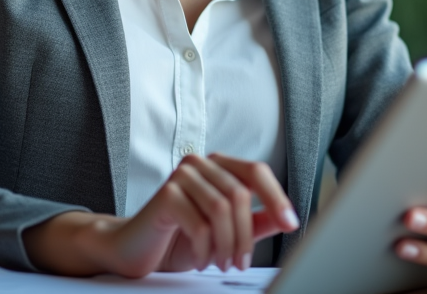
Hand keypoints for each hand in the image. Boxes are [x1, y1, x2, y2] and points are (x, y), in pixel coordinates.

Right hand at [23, 153, 298, 277]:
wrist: (135, 250)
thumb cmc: (180, 239)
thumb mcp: (225, 233)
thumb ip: (254, 223)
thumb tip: (285, 219)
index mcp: (218, 166)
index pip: (256, 171)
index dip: (276, 197)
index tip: (291, 224)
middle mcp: (200, 163)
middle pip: (240, 195)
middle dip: (245, 236)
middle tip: (239, 263)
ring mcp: (180, 175)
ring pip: (221, 209)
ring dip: (227, 245)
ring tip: (221, 264)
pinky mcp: (165, 194)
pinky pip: (199, 223)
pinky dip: (205, 249)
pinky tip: (201, 260)